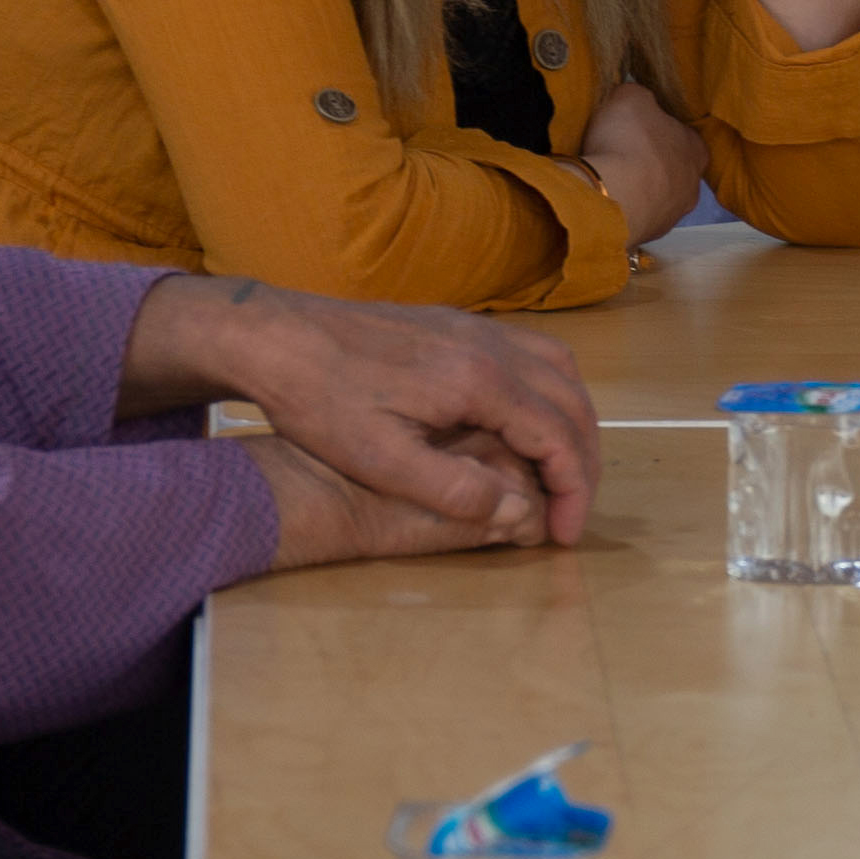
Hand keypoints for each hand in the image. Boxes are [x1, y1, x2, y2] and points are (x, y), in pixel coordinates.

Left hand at [124, 274, 595, 548]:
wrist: (276, 335)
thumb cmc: (319, 399)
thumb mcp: (378, 460)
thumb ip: (452, 489)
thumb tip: (516, 513)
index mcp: (480, 380)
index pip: (559, 437)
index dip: (573, 491)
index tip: (564, 535)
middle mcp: (493, 345)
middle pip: (573, 402)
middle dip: (583, 462)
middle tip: (572, 512)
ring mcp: (478, 328)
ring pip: (562, 370)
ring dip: (573, 423)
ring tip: (562, 470)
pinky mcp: (458, 324)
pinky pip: (533, 353)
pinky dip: (551, 393)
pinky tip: (527, 422)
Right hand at [583, 78, 704, 245]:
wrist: (612, 198)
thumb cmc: (628, 141)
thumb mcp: (631, 98)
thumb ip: (640, 96)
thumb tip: (639, 102)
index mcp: (696, 149)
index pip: (685, 137)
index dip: (661, 131)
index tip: (638, 130)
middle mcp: (692, 186)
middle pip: (671, 170)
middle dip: (649, 164)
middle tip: (620, 155)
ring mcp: (671, 216)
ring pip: (655, 198)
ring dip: (636, 190)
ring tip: (608, 180)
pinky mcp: (648, 236)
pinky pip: (635, 218)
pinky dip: (622, 209)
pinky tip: (603, 200)